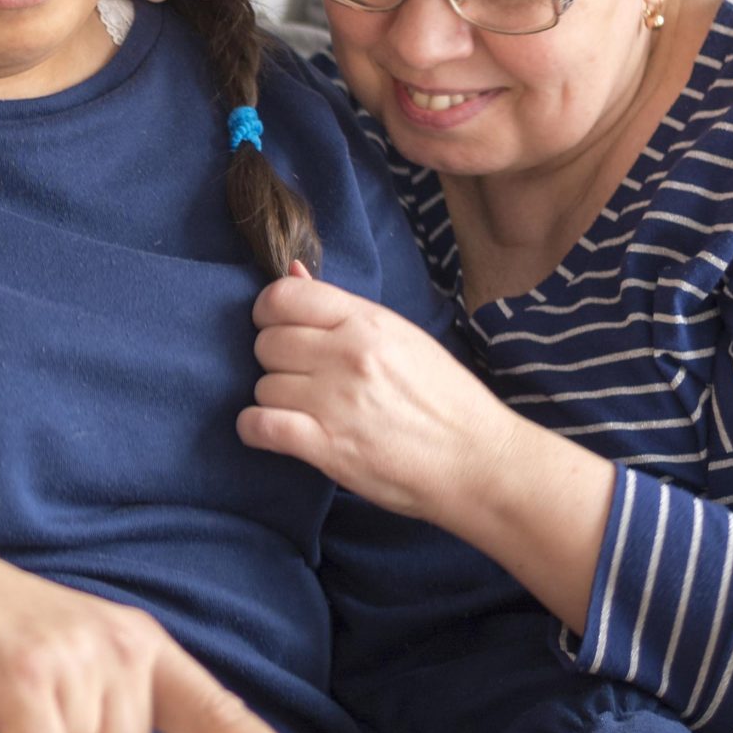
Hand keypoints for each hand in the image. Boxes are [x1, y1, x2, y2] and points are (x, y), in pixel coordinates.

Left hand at [237, 267, 516, 520]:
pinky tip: (273, 432)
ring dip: (273, 400)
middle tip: (300, 379)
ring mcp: (336, 401)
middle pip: (266, 344)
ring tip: (303, 411)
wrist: (477, 461)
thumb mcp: (402, 337)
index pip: (282, 297)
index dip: (268, 314)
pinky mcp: (327, 446)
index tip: (277, 330)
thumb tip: (291, 271)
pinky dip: (255, 430)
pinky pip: (259, 425)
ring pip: (262, 386)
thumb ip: (342, 309)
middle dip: (274, 362)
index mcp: (368, 322)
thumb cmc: (444, 399)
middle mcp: (347, 355)